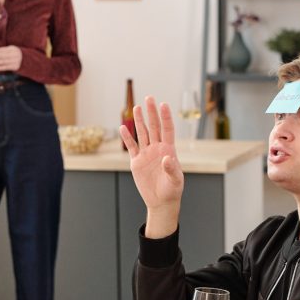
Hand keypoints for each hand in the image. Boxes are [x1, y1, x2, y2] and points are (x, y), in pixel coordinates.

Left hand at [0, 45, 22, 71]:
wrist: (29, 61)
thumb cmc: (16, 55)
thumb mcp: (9, 51)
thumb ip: (0, 50)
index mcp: (12, 48)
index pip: (0, 50)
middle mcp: (14, 54)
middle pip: (0, 55)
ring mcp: (16, 61)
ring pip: (2, 62)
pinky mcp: (16, 67)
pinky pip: (6, 67)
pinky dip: (0, 68)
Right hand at [120, 97, 182, 236]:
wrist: (161, 201)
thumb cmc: (172, 190)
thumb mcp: (175, 181)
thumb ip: (172, 169)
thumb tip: (167, 157)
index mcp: (169, 150)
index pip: (167, 129)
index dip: (165, 117)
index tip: (163, 104)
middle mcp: (157, 149)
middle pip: (154, 127)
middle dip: (151, 113)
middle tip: (149, 98)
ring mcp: (146, 154)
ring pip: (142, 133)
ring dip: (139, 120)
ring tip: (136, 107)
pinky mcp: (136, 161)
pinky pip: (131, 146)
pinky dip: (127, 137)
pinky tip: (123, 127)